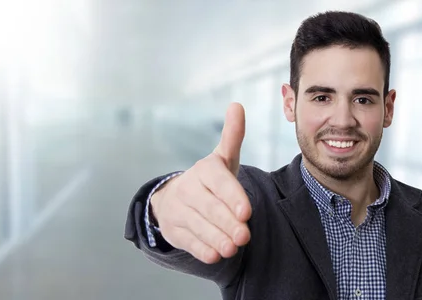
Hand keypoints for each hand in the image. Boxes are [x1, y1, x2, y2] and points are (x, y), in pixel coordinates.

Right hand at [151, 102, 251, 263]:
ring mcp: (178, 210)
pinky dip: (202, 249)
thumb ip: (232, 136)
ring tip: (233, 248)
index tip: (247, 212)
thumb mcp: (222, 159)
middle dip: (228, 223)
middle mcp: (189, 188)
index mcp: (204, 170)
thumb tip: (236, 105)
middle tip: (244, 236)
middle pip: (209, 208)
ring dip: (217, 238)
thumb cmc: (210, 180)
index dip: (232, 197)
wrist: (176, 199)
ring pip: (199, 226)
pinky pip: (188, 241)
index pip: (218, 182)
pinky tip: (215, 254)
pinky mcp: (174, 230)